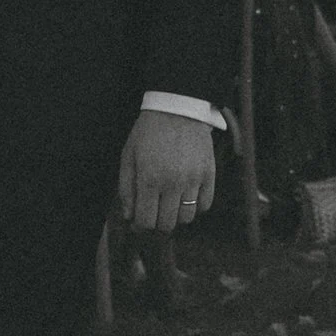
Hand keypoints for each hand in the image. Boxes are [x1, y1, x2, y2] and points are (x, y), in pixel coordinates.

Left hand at [118, 110, 217, 234]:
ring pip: (187, 218)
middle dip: (158, 223)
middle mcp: (173, 183)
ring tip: (170, 204)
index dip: (141, 226)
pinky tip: (186, 197)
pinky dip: (196, 207)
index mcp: (150, 179)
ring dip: (177, 216)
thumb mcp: (128, 156)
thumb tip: (130, 216)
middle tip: (154, 213)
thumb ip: (126, 188)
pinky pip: (205, 205)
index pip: (147, 220)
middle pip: (167, 224)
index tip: (139, 222)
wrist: (177, 108)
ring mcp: (194, 179)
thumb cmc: (148, 132)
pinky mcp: (209, 174)